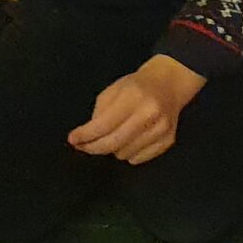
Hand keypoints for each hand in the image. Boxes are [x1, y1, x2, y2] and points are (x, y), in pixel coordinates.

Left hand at [72, 56, 204, 164]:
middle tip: (83, 146)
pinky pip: (139, 159)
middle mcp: (149, 114)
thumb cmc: (137, 85)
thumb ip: (100, 112)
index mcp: (133, 97)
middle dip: (93, 147)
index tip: (73, 140)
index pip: (104, 124)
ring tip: (114, 136)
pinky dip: (129, 153)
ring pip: (125, 154)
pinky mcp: (168, 141)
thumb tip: (87, 138)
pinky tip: (130, 140)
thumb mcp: (114, 89)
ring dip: (113, 149)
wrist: (170, 84)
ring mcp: (161, 130)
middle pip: (114, 143)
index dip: (85, 135)